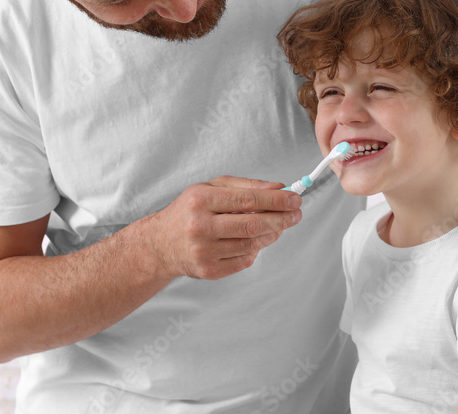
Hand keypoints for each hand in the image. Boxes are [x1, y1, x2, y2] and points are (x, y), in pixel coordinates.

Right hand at [148, 176, 301, 280]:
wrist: (160, 244)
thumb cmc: (190, 210)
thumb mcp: (212, 188)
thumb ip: (246, 186)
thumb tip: (279, 188)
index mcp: (201, 200)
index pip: (248, 199)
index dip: (277, 200)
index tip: (296, 198)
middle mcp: (200, 226)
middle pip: (253, 224)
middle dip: (281, 219)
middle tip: (297, 214)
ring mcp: (204, 251)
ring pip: (252, 244)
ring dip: (272, 234)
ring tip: (279, 226)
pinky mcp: (208, 270)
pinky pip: (244, 260)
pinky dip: (257, 249)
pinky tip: (257, 240)